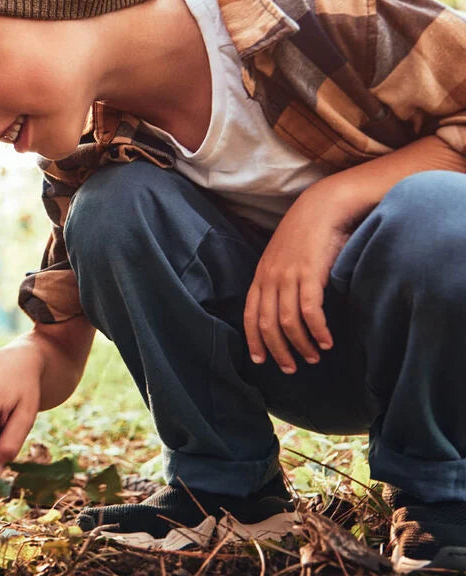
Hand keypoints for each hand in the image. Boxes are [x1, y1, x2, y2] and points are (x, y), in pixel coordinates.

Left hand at [243, 186, 355, 373]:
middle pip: (266, 324)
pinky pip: (310, 311)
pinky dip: (317, 331)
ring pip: (287, 322)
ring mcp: (288, 276)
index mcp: (261, 276)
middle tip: (291, 368)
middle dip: (277, 350)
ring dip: (301, 344)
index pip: (250, 315)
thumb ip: (282, 281)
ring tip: (314, 357)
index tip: (260, 360)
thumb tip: (288, 308)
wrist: (323, 207)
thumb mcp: (285, 258)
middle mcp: (270, 278)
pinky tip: (327, 342)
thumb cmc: (308, 234)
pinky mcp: (310, 274)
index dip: (254, 340)